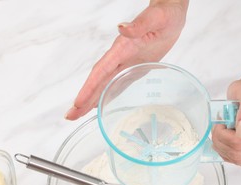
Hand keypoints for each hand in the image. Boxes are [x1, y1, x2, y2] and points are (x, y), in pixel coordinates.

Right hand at [65, 0, 188, 119]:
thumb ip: (139, 24)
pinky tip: (99, 105)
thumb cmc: (165, 14)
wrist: (170, 13)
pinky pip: (116, 83)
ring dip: (91, 100)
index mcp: (122, 47)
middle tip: (70, 116)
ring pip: (104, 84)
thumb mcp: (156, 18)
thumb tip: (122, 28)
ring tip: (77, 115)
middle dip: (83, 99)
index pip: (101, 70)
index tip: (78, 102)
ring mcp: (125, 62)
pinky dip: (106, 95)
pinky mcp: (133, 67)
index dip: (89, 88)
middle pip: (97, 81)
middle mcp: (119, 56)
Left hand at [212, 80, 240, 165]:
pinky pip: (238, 160)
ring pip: (237, 159)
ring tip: (221, 132)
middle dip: (221, 141)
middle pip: (239, 153)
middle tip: (218, 126)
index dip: (224, 135)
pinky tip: (224, 140)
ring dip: (222, 147)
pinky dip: (226, 151)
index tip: (220, 122)